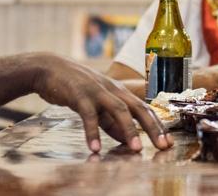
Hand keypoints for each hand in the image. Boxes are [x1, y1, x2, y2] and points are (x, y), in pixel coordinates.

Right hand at [30, 53, 172, 152]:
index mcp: (119, 91)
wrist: (49, 68)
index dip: (157, 125)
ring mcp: (97, 91)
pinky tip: (95, 148)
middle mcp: (112, 89)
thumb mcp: (97, 104)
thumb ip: (111, 122)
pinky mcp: (79, 95)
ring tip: (136, 149)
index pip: (144, 109)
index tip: (168, 141)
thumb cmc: (75, 87)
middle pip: (138, 108)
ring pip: (118, 110)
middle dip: (152, 127)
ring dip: (129, 130)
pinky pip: (89, 115)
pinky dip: (92, 132)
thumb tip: (126, 140)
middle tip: (163, 145)